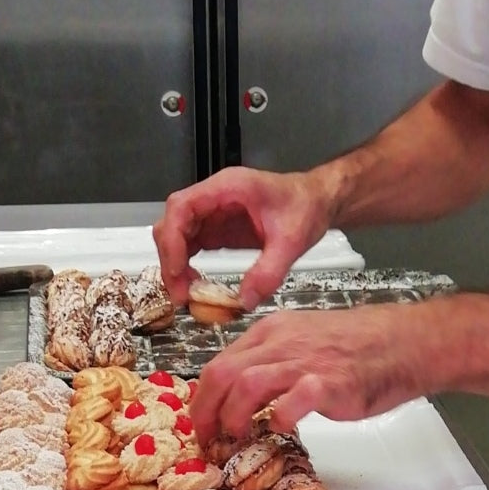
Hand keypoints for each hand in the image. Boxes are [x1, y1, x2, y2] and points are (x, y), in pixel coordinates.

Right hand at [153, 166, 330, 308]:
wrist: (317, 202)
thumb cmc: (306, 207)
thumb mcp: (292, 241)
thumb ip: (269, 272)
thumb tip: (244, 301)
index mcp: (228, 188)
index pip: (182, 207)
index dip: (173, 239)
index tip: (177, 270)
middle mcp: (213, 197)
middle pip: (172, 224)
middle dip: (171, 259)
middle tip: (181, 294)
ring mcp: (212, 213)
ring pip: (177, 237)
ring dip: (176, 266)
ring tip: (187, 296)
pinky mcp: (216, 229)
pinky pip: (190, 247)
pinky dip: (187, 268)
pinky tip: (196, 287)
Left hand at [189, 303, 427, 444]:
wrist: (402, 343)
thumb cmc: (356, 347)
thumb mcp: (302, 342)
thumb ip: (270, 363)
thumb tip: (240, 396)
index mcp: (272, 332)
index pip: (219, 362)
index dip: (203, 398)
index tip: (201, 423)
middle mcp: (282, 342)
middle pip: (222, 373)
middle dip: (205, 411)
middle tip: (206, 439)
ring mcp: (305, 361)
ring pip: (247, 383)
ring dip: (233, 416)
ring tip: (236, 436)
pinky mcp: (329, 383)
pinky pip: (293, 400)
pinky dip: (279, 418)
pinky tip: (280, 427)